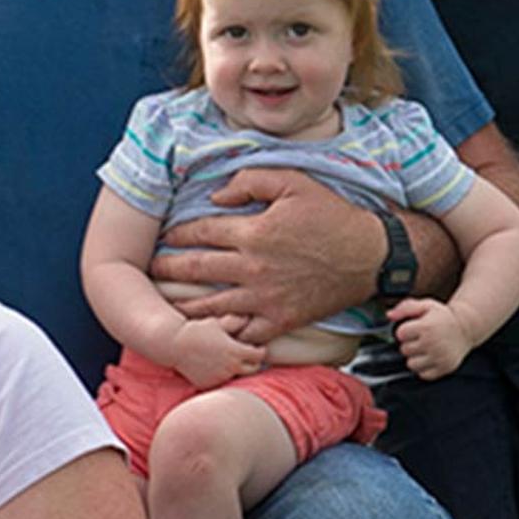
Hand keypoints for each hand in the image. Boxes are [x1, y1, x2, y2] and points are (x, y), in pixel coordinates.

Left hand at [146, 169, 376, 344]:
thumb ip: (251, 180)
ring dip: (182, 307)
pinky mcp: (280, 322)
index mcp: (252, 232)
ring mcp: (264, 299)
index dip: (177, 234)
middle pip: (195, 270)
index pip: (199, 232)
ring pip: (210, 308)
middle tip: (150, 271)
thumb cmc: (331, 215)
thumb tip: (217, 196)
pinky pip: (243, 335)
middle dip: (167, 270)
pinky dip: (221, 338)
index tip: (164, 237)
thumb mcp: (293, 182)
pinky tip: (206, 337)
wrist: (369, 256)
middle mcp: (252, 268)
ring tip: (163, 307)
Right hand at [160, 316, 266, 387]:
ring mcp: (219, 378)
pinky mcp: (208, 384)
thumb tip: (248, 318)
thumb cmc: (197, 330)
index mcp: (236, 351)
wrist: (174, 344)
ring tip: (228, 359)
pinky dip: (220, 375)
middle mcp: (230, 367)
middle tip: (247, 355)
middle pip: (253, 369)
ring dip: (236, 369)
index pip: (259, 355)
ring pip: (236, 376)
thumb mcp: (218, 322)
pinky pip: (220, 381)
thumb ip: (235, 322)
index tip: (257, 347)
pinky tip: (214, 366)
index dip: (260, 350)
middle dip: (252, 362)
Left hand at [386, 297, 477, 379]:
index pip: (400, 334)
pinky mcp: (443, 368)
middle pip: (404, 350)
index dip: (405, 331)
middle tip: (420, 338)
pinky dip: (424, 368)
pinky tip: (430, 357)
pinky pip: (423, 374)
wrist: (465, 328)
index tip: (413, 329)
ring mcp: (438, 358)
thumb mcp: (426, 305)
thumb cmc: (443, 317)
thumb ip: (406, 307)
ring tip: (424, 348)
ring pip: (411, 364)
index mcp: (426, 326)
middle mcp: (432, 343)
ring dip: (415, 357)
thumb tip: (390, 315)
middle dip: (410, 344)